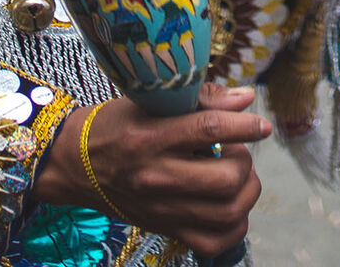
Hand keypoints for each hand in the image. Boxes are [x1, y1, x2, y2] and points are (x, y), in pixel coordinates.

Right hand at [35, 85, 270, 254]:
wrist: (78, 166)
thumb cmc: (117, 126)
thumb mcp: (150, 100)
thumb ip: (200, 97)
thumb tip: (245, 100)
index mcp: (151, 137)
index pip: (209, 129)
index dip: (245, 126)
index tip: (261, 125)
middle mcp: (156, 177)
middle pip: (225, 179)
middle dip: (244, 161)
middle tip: (236, 150)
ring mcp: (162, 209)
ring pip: (227, 213)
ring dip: (246, 192)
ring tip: (236, 175)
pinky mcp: (165, 229)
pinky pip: (214, 242)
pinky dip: (235, 225)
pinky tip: (230, 204)